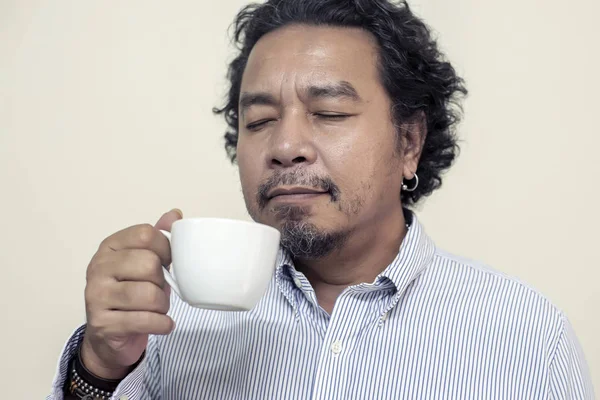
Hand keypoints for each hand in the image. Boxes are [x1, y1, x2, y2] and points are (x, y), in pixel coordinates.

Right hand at [80, 209, 182, 378]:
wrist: (109, 336)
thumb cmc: (131, 293)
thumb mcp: (145, 262)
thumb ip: (158, 238)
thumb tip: (175, 214)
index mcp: (110, 246)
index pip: (146, 234)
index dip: (166, 248)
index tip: (168, 261)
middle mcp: (98, 267)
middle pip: (149, 264)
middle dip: (163, 280)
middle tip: (159, 289)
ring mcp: (96, 296)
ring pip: (149, 295)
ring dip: (162, 305)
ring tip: (158, 308)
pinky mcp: (103, 323)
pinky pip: (145, 320)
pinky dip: (162, 324)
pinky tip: (163, 324)